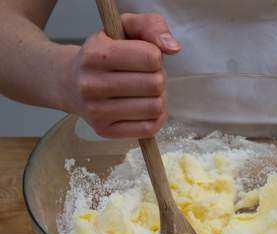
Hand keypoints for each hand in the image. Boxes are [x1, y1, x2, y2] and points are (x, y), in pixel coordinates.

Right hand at [64, 13, 179, 138]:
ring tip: (145, 92)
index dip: (156, 56)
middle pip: (154, 84)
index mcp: (96, 54)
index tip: (145, 57)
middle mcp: (91, 84)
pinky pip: (148, 129)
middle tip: (146, 76)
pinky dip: (157, 118)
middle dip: (158, 78)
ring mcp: (96, 110)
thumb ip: (151, 25)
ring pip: (154, 108)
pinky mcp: (104, 130)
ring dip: (159, 98)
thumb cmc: (104, 52)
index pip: (150, 57)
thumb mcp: (122, 27)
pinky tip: (147, 107)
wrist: (69, 82)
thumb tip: (173, 47)